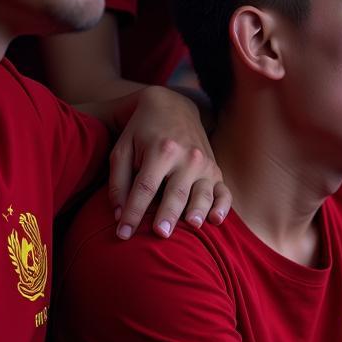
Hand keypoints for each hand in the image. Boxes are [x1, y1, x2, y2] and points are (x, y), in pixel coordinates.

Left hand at [108, 87, 230, 239]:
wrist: (173, 106)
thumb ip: (118, 181)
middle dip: (168, 215)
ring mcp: (205, 163)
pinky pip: (223, 192)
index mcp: (160, 150)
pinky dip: (222, 207)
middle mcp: (186, 156)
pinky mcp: (216, 170)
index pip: (144, 187)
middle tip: (160, 235)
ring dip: (197, 211)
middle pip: (175, 192)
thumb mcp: (122, 149)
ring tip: (191, 227)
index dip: (133, 212)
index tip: (123, 234)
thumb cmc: (142, 132)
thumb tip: (118, 215)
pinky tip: (215, 221)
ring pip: (202, 193)